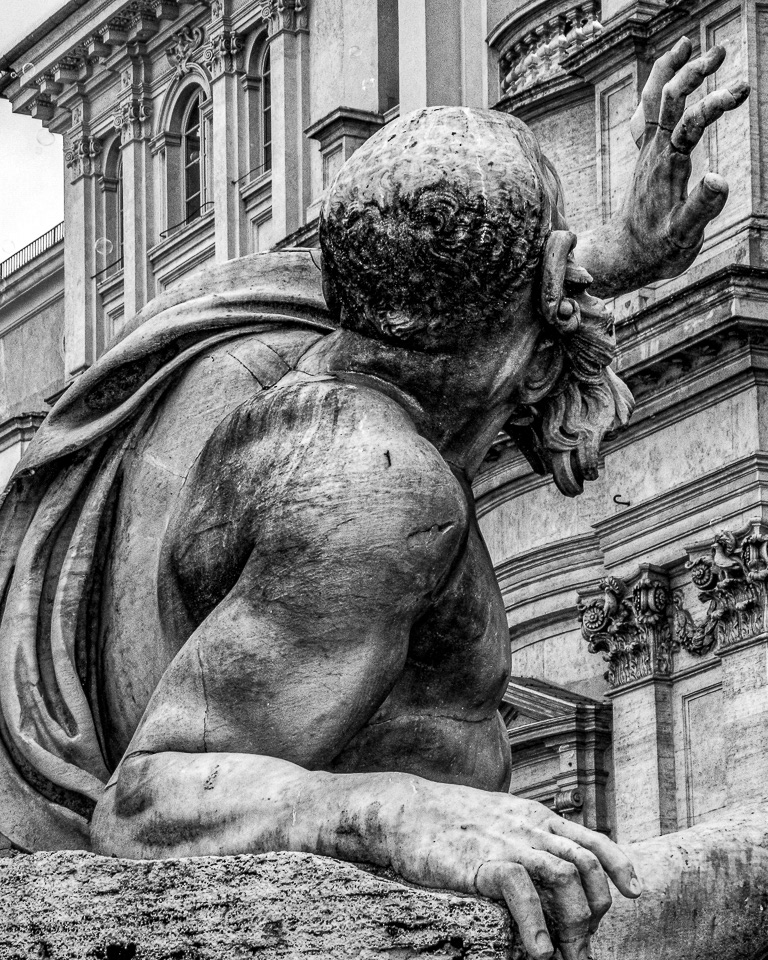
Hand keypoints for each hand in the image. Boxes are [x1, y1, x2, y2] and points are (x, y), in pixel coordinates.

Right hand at [389, 784, 640, 959]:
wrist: (405, 810)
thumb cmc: (449, 822)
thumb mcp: (498, 820)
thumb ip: (526, 838)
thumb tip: (550, 871)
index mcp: (535, 816)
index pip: (591, 838)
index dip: (619, 865)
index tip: (634, 892)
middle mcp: (529, 826)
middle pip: (586, 865)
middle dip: (594, 912)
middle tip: (581, 947)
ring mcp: (507, 841)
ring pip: (564, 876)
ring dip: (573, 922)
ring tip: (563, 955)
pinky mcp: (480, 860)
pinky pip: (520, 888)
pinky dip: (535, 922)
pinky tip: (537, 950)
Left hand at [622, 37, 747, 281]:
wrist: (623, 258)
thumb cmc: (656, 250)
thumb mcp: (684, 236)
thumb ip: (702, 208)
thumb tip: (720, 178)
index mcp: (667, 167)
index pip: (690, 123)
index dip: (714, 103)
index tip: (742, 89)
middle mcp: (653, 154)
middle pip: (667, 100)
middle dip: (693, 71)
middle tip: (723, 51)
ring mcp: (647, 154)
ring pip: (651, 102)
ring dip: (670, 70)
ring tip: (688, 43)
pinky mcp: (645, 159)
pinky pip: (645, 117)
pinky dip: (655, 92)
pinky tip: (664, 83)